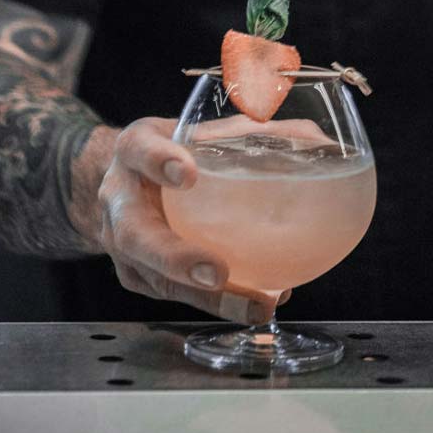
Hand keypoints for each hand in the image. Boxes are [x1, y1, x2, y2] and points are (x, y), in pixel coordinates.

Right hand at [96, 116, 286, 324]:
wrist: (124, 180)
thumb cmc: (170, 150)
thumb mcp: (193, 128)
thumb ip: (244, 132)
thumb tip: (313, 139)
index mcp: (133, 150)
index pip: (140, 150)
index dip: (159, 161)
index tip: (188, 173)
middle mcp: (119, 200)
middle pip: (136, 235)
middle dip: (176, 257)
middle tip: (218, 270)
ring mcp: (124, 245)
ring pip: (157, 279)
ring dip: (208, 297)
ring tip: (256, 304)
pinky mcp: (138, 276)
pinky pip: (174, 295)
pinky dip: (216, 302)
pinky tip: (255, 302)